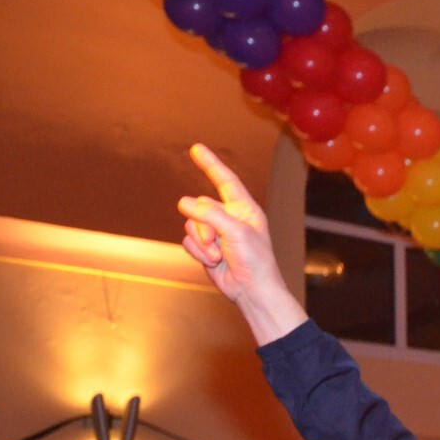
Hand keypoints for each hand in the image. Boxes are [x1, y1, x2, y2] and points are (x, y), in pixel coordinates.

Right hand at [177, 144, 306, 343]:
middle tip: (219, 243)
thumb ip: (210, 214)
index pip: (226, 181)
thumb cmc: (255, 260)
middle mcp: (229, 217)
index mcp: (244, 209)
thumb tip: (185, 203)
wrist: (251, 290)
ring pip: (191, 224)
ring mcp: (216, 233)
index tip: (196, 149)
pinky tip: (213, 262)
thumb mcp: (236, 232)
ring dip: (202, 242)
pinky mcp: (206, 247)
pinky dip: (198, 252)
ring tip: (219, 255)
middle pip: (200, 206)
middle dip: (204, 226)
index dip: (211, 164)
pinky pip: (188, 241)